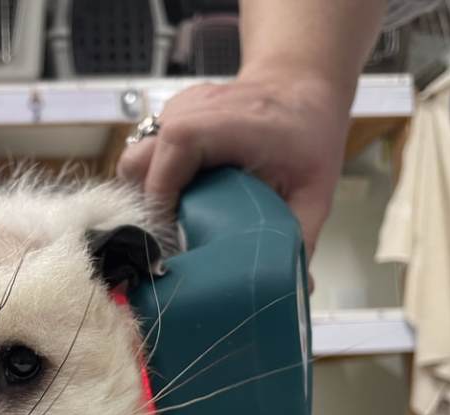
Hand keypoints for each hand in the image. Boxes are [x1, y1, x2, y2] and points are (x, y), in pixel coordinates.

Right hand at [117, 72, 350, 255]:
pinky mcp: (167, 118)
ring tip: (171, 223)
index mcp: (235, 121)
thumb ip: (301, 237)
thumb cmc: (309, 137)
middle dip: (148, 206)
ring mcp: (177, 110)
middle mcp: (196, 108)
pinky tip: (178, 201)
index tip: (168, 237)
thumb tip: (296, 291)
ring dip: (146, 196)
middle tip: (170, 239)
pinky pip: (144, 156)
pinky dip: (153, 183)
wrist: (300, 88)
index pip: (178, 143)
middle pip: (140, 159)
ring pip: (135, 159)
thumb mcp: (314, 190)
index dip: (163, 192)